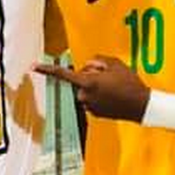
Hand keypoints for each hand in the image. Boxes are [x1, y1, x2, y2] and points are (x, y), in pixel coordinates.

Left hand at [35, 56, 149, 121]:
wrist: (141, 106)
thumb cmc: (129, 83)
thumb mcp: (115, 64)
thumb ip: (97, 61)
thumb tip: (88, 66)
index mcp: (87, 83)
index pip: (63, 74)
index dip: (47, 69)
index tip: (33, 66)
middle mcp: (84, 96)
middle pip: (80, 79)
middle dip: (90, 75)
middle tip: (110, 76)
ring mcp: (88, 106)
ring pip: (86, 90)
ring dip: (95, 86)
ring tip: (115, 87)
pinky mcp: (94, 114)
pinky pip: (92, 99)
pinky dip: (99, 96)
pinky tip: (113, 96)